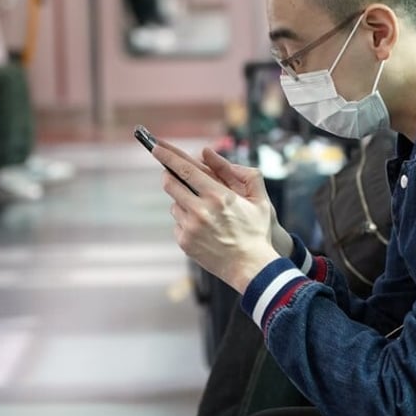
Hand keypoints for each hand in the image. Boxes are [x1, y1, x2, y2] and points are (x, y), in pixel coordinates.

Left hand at [154, 140, 291, 256]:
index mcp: (218, 196)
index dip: (168, 156)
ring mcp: (190, 227)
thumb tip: (211, 155)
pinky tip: (202, 229)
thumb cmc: (257, 232)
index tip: (156, 147)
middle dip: (168, 176)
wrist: (251, 268)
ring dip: (182, 202)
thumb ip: (242, 173)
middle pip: (171, 184)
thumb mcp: (259, 200)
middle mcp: (201, 210)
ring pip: (174, 205)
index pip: (185, 170)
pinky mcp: (185, 242)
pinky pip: (177, 224)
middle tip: (171, 174)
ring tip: (201, 211)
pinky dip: (185, 222)